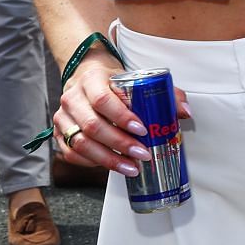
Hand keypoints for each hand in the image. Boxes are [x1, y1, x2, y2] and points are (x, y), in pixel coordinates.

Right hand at [51, 51, 189, 178]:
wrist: (88, 76)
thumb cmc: (116, 82)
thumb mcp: (138, 80)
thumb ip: (165, 93)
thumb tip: (185, 112)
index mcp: (91, 80)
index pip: (103, 100)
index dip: (122, 117)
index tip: (142, 129)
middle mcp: (72, 98)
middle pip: (92, 126)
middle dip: (120, 144)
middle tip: (142, 154)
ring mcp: (63, 117)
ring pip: (80, 143)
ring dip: (107, 159)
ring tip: (131, 167)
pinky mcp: (59, 133)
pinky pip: (71, 153)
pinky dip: (91, 163)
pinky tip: (111, 166)